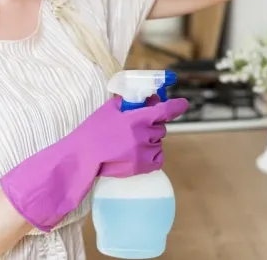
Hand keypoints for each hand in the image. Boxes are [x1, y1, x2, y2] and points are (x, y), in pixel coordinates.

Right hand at [0, 92, 187, 231]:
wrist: (82, 156)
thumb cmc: (93, 130)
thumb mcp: (110, 109)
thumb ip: (128, 102)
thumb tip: (144, 99)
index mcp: (137, 118)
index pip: (165, 110)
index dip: (176, 106)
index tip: (184, 104)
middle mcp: (143, 135)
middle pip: (161, 127)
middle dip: (153, 125)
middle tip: (137, 127)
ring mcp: (143, 152)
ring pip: (158, 142)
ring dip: (150, 140)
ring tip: (132, 142)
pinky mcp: (141, 167)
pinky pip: (157, 158)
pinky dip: (152, 155)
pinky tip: (139, 153)